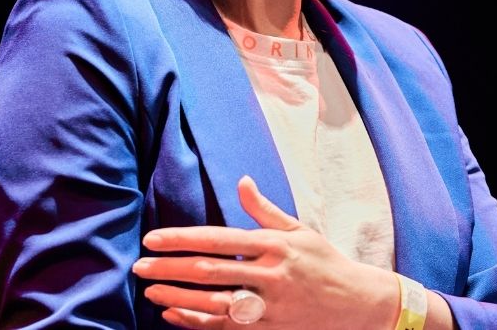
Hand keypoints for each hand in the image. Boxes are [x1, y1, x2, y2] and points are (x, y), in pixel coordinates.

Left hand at [132, 175, 396, 328]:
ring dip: (178, 297)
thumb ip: (265, 210)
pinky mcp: (270, 329)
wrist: (357, 303)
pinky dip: (197, 321)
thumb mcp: (299, 230)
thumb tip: (242, 182)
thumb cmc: (324, 261)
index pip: (219, 240)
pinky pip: (226, 327)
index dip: (182, 239)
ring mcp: (270, 306)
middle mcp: (270, 275)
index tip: (153, 238)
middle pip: (210, 272)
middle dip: (170, 268)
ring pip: (213, 303)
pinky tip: (174, 314)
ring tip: (151, 290)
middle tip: (139, 266)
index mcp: (274, 245)